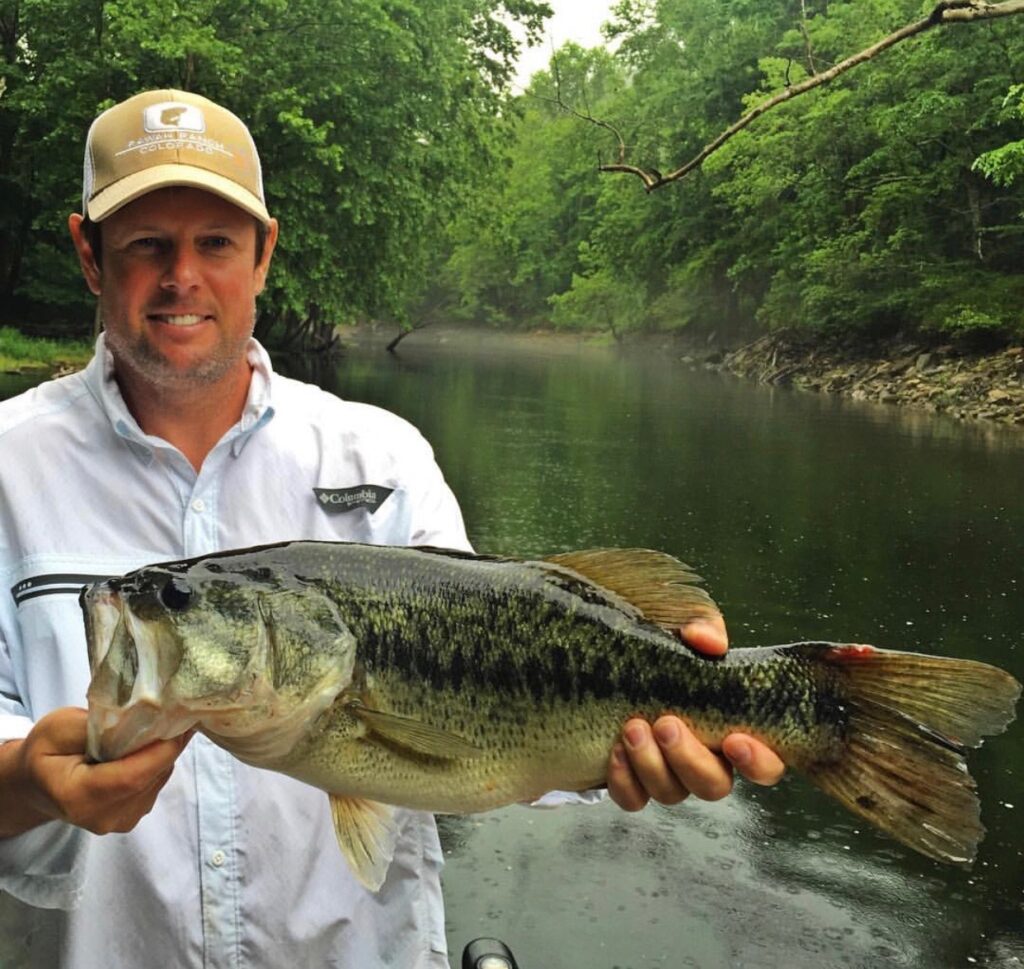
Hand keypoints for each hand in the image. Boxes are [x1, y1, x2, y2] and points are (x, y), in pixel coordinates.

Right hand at [0, 707, 189, 837]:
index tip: (183, 722)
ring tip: (161, 726)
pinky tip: (149, 745)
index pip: (132, 777)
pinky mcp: (131, 816)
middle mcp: (102, 817)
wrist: (35, 783)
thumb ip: (97, 725)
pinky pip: (156, 783)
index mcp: (77, 797)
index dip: (162, 750)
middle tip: (179, 713)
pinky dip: (157, 762)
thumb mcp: (58, 727)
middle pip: (150, 778)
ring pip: (158, 779)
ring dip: (164, 752)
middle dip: (168, 745)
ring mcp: (119, 821)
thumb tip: (138, 716)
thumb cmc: (44, 752)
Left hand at [607, 618, 785, 811]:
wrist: (604, 655)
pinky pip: (633, 799)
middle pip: (714, 786)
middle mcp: (702, 757)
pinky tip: (614, 752)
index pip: (764, 763)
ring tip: (632, 728)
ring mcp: (666, 772)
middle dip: (691, 759)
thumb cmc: (658, 641)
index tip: (734, 739)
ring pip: (672, 793)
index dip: (758, 761)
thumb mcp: (683, 622)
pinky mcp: (631, 779)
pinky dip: (625, 781)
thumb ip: (704, 625)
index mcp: (728, 727)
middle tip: (666, 724)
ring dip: (652, 765)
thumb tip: (708, 642)